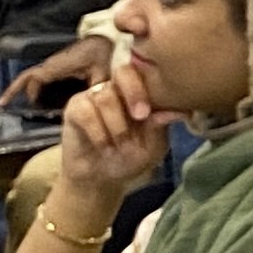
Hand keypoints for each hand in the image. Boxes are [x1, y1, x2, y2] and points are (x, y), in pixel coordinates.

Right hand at [0, 38, 111, 107]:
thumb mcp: (101, 72)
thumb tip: (90, 104)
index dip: (16, 89)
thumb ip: (96, 89)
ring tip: (18, 105)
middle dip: (14, 90)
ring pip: (33, 77)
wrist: (107, 39)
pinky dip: (35, 86)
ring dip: (25, 89)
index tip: (5, 101)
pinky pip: (42, 76)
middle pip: (27, 77)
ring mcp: (54, 64)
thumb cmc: (103, 53)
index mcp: (57, 66)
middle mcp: (52, 64)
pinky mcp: (59, 65)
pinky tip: (37, 98)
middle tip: (4, 105)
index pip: (30, 78)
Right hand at [46, 58, 171, 227]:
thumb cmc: (129, 159)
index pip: (148, 72)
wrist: (99, 180)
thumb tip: (177, 111)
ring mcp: (96, 95)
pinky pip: (86, 111)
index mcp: (141, 92)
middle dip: (134, 92)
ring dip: (117, 125)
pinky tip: (103, 146)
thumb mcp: (151, 148)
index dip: (153, 85)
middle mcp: (118, 88)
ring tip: (119, 145)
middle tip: (141, 116)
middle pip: (124, 72)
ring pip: (106, 96)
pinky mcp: (75, 107)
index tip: (158, 109)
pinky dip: (98, 132)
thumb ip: (159, 128)